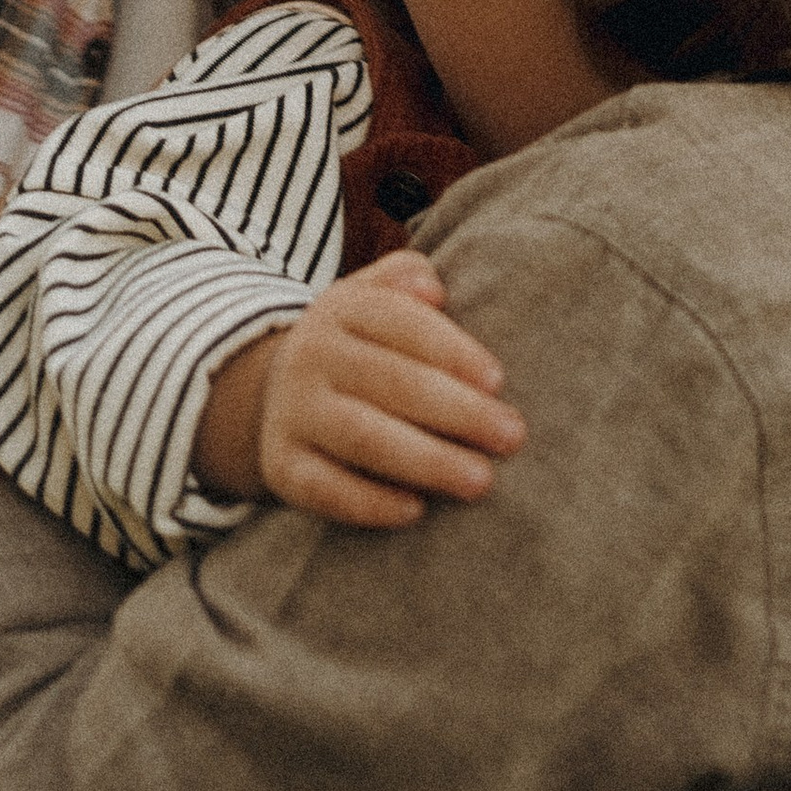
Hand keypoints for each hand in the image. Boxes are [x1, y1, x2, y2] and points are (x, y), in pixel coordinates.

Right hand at [195, 252, 526, 530]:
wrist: (278, 390)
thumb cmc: (361, 345)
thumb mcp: (374, 297)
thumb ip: (407, 278)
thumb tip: (434, 292)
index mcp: (341, 308)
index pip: (400, 322)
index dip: (451, 350)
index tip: (499, 382)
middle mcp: (311, 356)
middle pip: (390, 381)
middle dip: (457, 411)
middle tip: (512, 437)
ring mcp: (292, 413)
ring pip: (362, 437)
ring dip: (426, 460)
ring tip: (481, 480)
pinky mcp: (282, 467)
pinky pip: (324, 489)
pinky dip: (370, 503)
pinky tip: (417, 511)